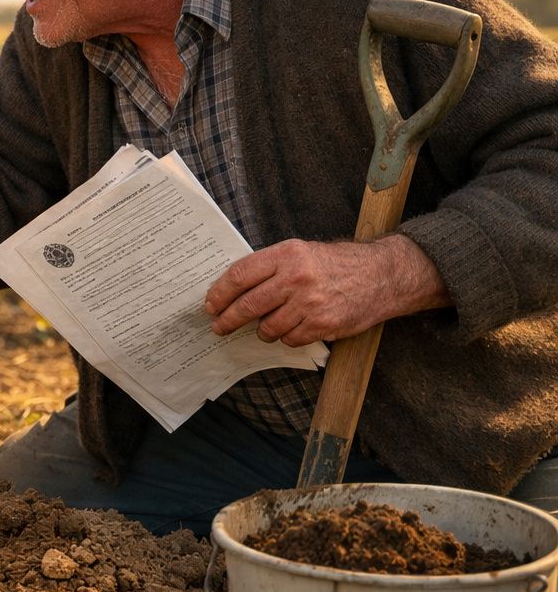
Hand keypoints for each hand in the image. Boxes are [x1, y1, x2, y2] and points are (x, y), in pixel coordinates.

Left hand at [204, 235, 450, 345]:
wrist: (382, 274)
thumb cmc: (335, 263)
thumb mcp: (300, 252)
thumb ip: (268, 267)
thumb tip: (231, 289)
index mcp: (286, 255)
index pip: (240, 275)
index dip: (219, 293)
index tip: (210, 305)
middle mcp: (296, 278)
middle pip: (248, 306)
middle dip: (228, 320)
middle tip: (219, 326)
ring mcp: (310, 304)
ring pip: (268, 328)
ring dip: (262, 330)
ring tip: (265, 326)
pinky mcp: (324, 325)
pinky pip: (290, 339)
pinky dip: (286, 337)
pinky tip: (292, 328)